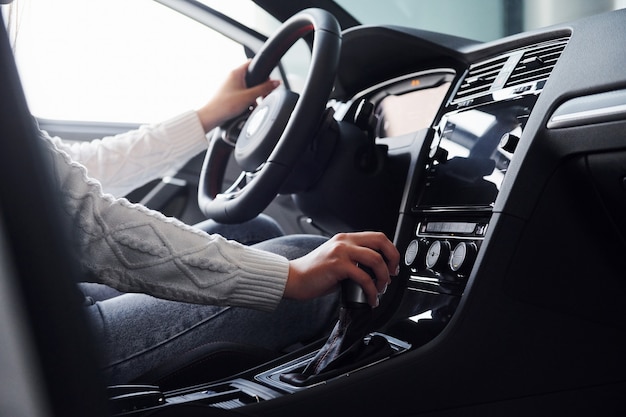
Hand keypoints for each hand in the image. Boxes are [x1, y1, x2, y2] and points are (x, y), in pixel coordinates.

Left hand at [196, 60, 280, 132]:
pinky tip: (248, 109)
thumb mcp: (249, 96)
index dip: (263, 71)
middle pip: (252, 77)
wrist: (211, 117)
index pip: (253, 63)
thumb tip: (276, 82)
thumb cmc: (225, 105)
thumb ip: (264, 89)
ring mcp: (230, 85)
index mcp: (236, 72)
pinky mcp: (229, 94)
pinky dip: (247, 100)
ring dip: (254, 96)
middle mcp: (232, 77)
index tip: (269, 81)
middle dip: (260, 87)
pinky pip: (242, 94)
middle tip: (264, 96)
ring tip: (255, 105)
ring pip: (248, 87)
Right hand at [285, 232, 400, 307]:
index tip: (392, 266)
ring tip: (380, 290)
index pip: (377, 237)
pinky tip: (370, 299)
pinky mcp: (337, 265)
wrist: (293, 279)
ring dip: (383, 277)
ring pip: (375, 260)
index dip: (390, 250)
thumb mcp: (337, 260)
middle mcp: (344, 241)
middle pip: (380, 242)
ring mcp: (341, 252)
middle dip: (392, 259)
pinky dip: (371, 291)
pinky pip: (364, 278)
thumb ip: (354, 261)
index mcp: (345, 238)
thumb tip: (373, 273)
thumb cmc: (313, 273)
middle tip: (392, 275)